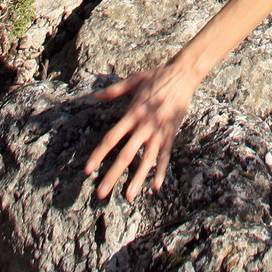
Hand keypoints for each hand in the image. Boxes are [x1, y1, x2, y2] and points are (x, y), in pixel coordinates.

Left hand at [85, 57, 198, 200]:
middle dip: (112, 175)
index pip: (112, 138)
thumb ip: (113, 90)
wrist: (183, 75)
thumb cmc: (157, 77)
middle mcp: (144, 126)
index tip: (88, 170)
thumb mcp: (134, 80)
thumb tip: (94, 96)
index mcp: (133, 113)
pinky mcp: (171, 133)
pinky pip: (165, 155)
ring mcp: (159, 131)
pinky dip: (161, 170)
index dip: (99, 154)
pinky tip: (156, 186)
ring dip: (137, 179)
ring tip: (128, 196)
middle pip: (125, 155)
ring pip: (146, 159)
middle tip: (101, 194)